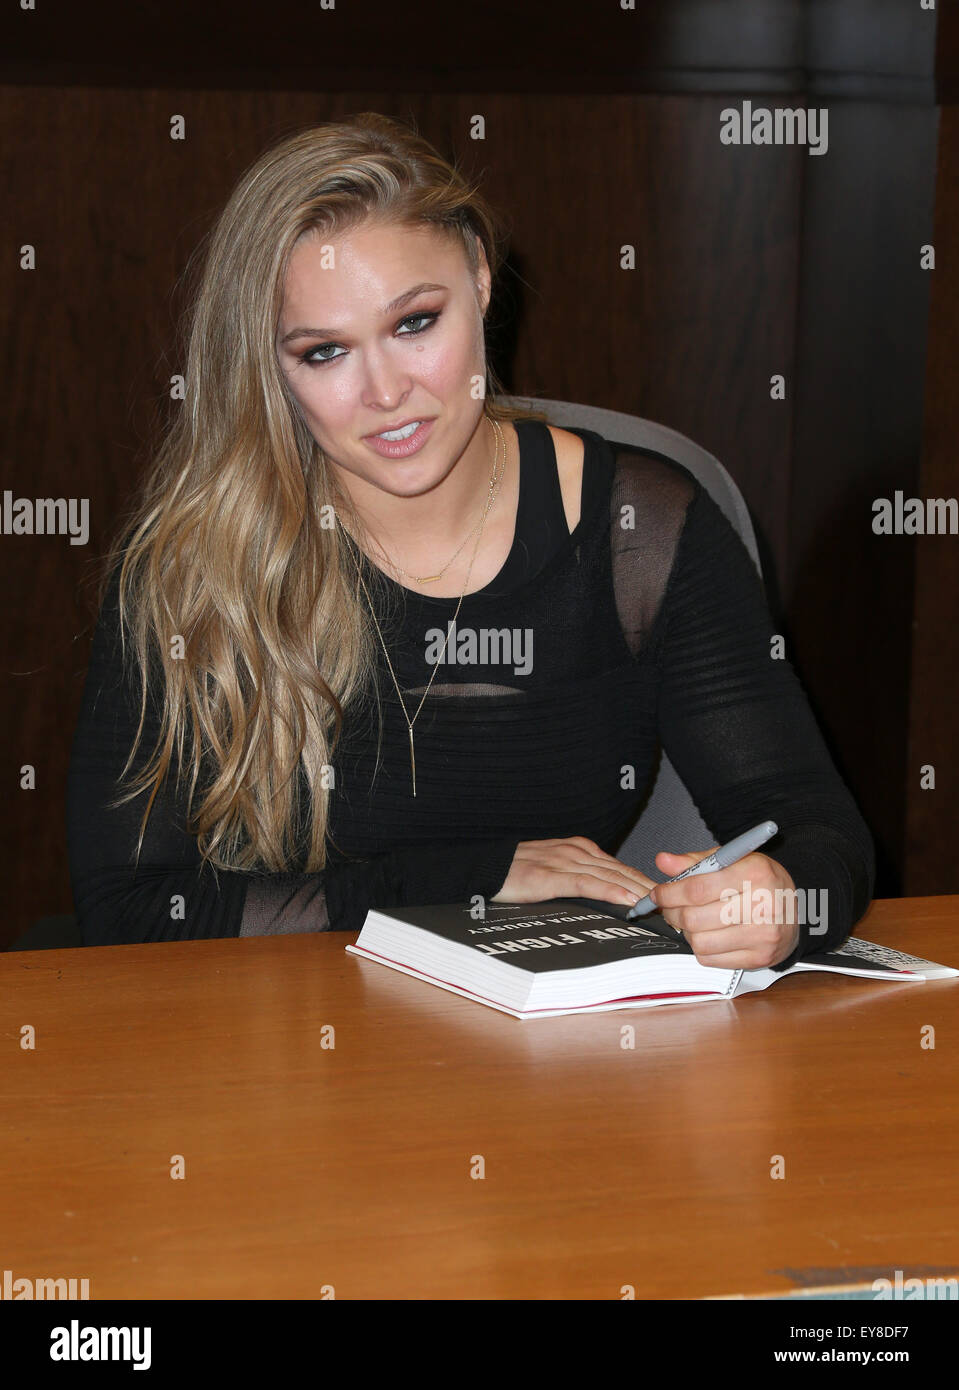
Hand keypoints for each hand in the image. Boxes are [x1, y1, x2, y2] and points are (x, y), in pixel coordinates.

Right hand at [491, 836, 656, 909]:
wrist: (483, 869)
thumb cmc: (516, 874)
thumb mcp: (554, 873)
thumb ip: (580, 881)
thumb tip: (609, 900)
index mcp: (579, 850)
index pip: (622, 867)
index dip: (646, 883)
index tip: (667, 899)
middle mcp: (575, 852)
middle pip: (622, 871)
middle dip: (650, 890)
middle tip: (674, 907)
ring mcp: (562, 862)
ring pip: (610, 876)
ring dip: (638, 892)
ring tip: (661, 907)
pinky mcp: (549, 876)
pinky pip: (586, 884)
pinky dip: (609, 891)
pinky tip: (627, 901)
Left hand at [649, 847, 799, 968]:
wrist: (796, 910)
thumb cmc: (759, 882)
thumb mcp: (732, 860)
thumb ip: (695, 861)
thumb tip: (663, 861)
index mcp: (755, 873)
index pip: (697, 888)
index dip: (669, 893)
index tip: (658, 893)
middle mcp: (763, 905)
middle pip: (695, 917)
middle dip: (673, 913)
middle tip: (670, 907)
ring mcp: (763, 936)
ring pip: (700, 942)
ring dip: (686, 932)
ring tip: (691, 920)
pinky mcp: (760, 958)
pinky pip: (711, 959)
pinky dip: (700, 948)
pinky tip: (707, 934)